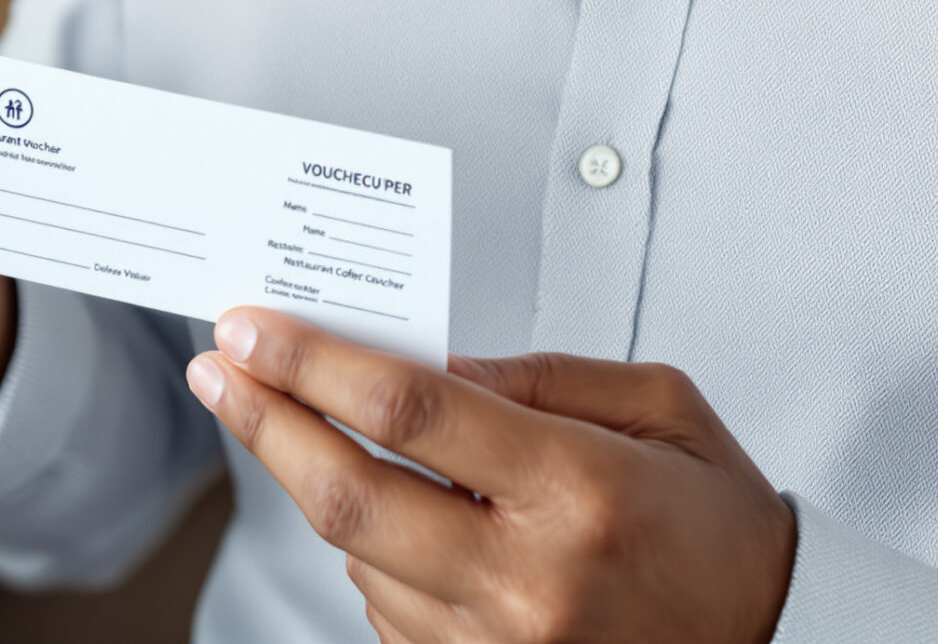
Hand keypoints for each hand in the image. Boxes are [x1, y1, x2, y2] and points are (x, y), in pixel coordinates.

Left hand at [186, 309, 794, 643]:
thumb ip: (539, 377)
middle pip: (349, 499)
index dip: (312, 364)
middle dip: (266, 424)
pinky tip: (404, 520)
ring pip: (359, 558)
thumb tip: (425, 361)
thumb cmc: (719, 526)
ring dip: (328, 490)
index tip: (250, 326)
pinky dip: (377, 555)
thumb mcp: (661, 410)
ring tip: (335, 438)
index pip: (409, 414)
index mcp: (578, 492)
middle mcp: (529, 581)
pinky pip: (388, 610)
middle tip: (218, 369)